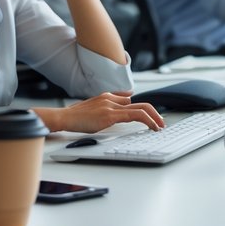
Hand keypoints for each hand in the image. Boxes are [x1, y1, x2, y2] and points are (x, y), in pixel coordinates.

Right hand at [35, 91, 164, 133]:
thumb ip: (107, 107)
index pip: (131, 101)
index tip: (152, 119)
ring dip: (155, 118)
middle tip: (161, 123)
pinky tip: (152, 128)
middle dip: (154, 114)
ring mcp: (111, 105)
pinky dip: (148, 121)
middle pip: (141, 104)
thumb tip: (123, 103)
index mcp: (107, 97)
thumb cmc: (75, 117)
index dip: (144, 110)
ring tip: (160, 127)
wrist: (63, 117)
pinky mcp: (110, 114)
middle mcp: (111, 98)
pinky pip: (136, 115)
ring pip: (142, 108)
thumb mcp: (93, 109)